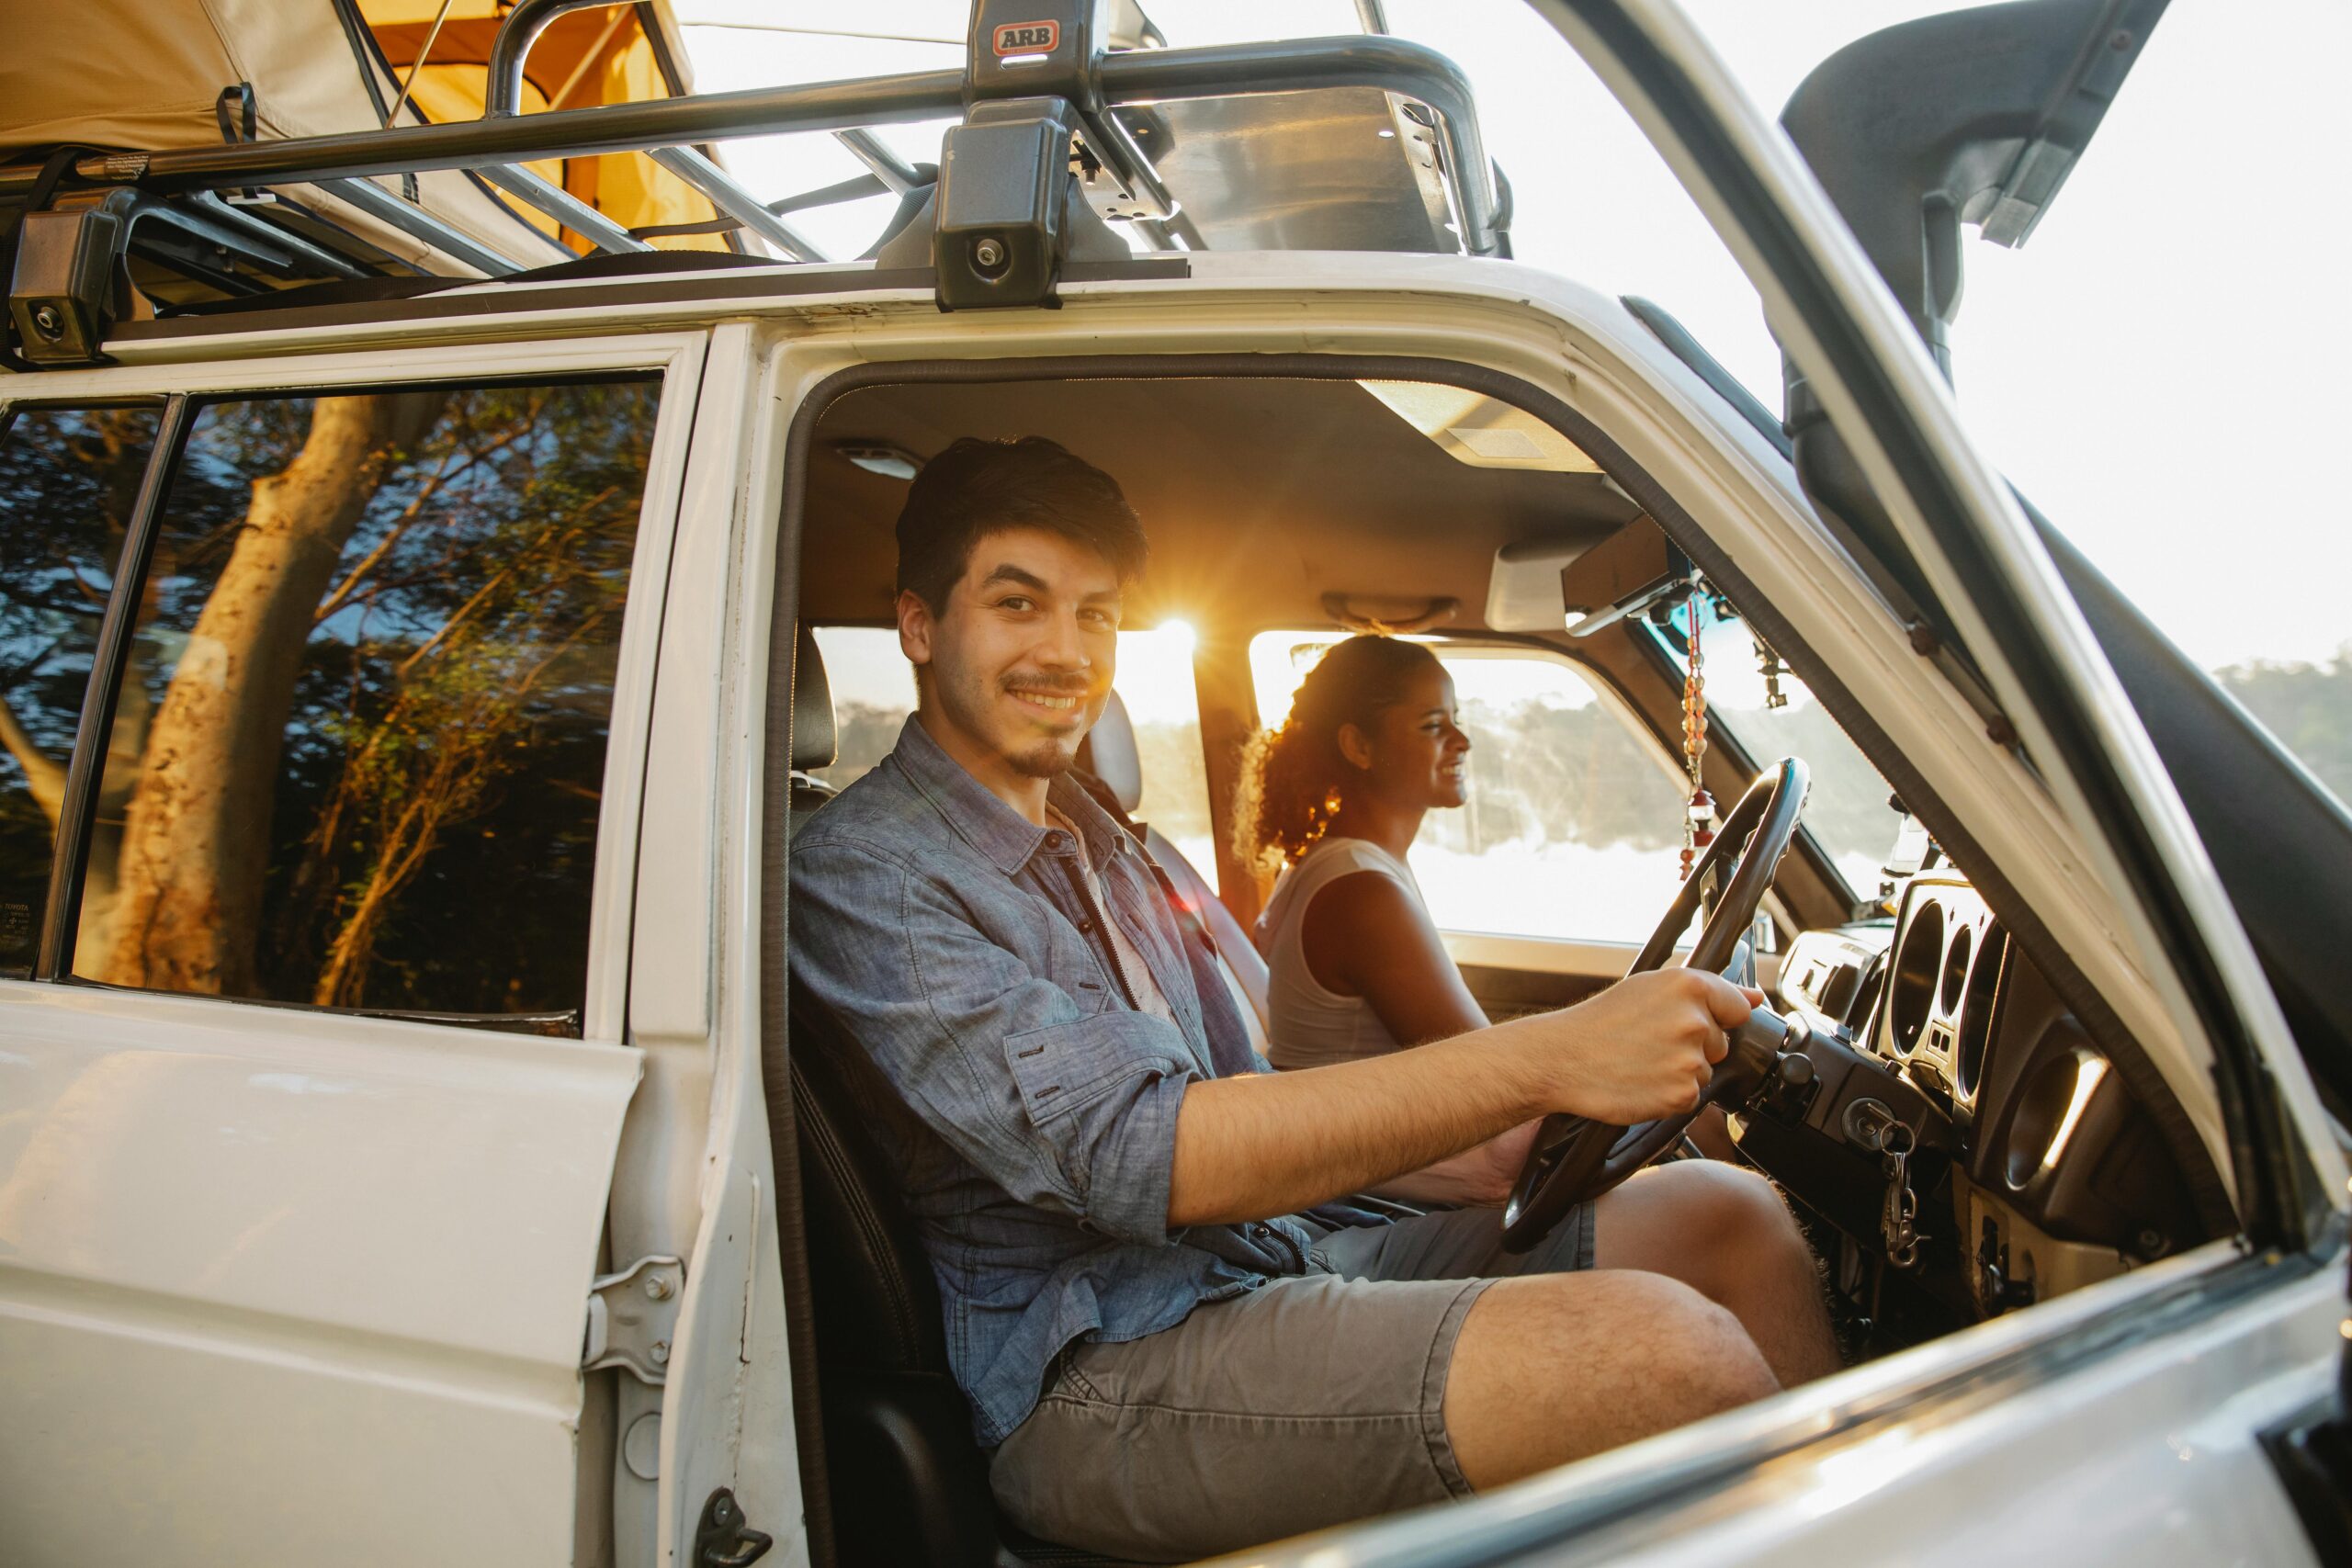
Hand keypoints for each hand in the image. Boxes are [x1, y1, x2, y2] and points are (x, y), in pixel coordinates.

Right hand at [1514, 969, 1763, 1123]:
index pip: (1737, 1007)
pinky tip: (1642, 1081)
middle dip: (1694, 1045)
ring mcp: (1689, 1059)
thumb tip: (1754, 999)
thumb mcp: (1649, 987)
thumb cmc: (1599, 1023)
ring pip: (1705, 1071)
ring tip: (1642, 1062)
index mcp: (1688, 986)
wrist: (1563, 1059)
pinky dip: (1669, 1094)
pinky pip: (1690, 1096)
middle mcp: (1694, 1020)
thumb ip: (1708, 990)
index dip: (1714, 1017)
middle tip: (1651, 1043)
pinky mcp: (1682, 1093)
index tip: (1687, 1025)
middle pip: (1721, 1042)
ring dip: (1680, 1072)